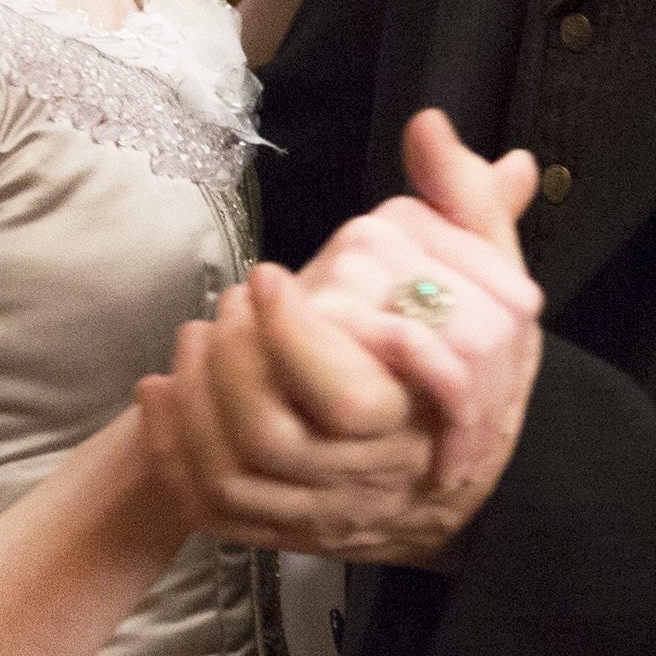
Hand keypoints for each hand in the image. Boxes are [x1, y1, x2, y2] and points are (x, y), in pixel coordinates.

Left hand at [136, 110, 542, 567]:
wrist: (488, 481)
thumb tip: (429, 126)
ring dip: (197, 402)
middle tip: (229, 301)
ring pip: (235, 476)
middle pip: (272, 439)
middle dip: (232, 365)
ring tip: (195, 335)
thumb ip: (467, 203)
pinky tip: (160, 391)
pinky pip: (214, 509)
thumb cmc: (488, 367)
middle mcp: (371, 478)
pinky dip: (173, 452)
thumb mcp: (495, 281)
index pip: (343, 400)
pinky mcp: (289, 530)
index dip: (292, 339)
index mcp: (422, 420)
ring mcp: (327, 512)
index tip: (268, 276)